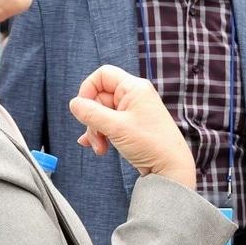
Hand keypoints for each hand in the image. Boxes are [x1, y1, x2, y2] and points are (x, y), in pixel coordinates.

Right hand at [69, 65, 195, 188]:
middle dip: (92, 119)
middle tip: (96, 137)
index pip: (103, 75)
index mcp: (134, 88)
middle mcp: (134, 96)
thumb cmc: (150, 144)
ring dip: (96, 131)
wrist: (171, 169)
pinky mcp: (132, 126)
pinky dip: (102, 135)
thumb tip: (74, 103)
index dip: (88, 89)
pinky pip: (109, 124)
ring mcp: (133, 111)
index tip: (82, 108)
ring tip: (100, 148)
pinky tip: (98, 148)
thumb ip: (91, 113)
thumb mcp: (116, 127)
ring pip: (102, 114)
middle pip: (100, 97)